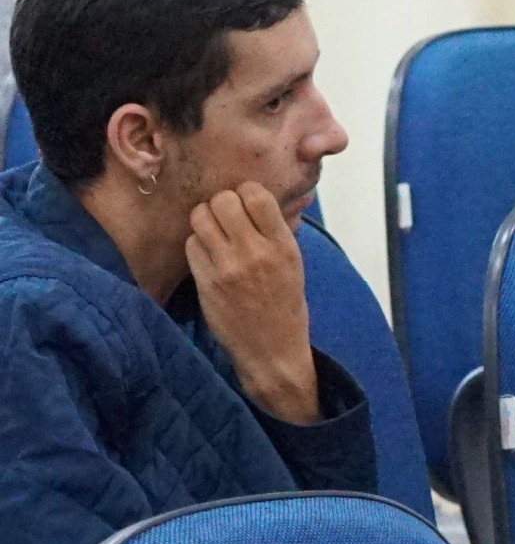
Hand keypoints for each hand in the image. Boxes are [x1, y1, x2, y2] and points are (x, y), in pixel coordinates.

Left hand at [186, 183, 319, 422]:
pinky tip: (207, 256)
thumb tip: (256, 199)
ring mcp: (228, 267)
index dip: (245, 193)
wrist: (272, 350)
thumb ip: (276, 233)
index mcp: (283, 246)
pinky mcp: (206, 281)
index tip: (245, 204)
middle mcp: (256, 252)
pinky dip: (196, 245)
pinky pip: (190, 244)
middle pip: (222, 200)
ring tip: (213, 234)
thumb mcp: (294, 266)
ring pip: (200, 218)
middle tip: (225, 218)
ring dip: (204, 221)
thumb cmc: (286, 306)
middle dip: (220, 204)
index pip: (255, 195)